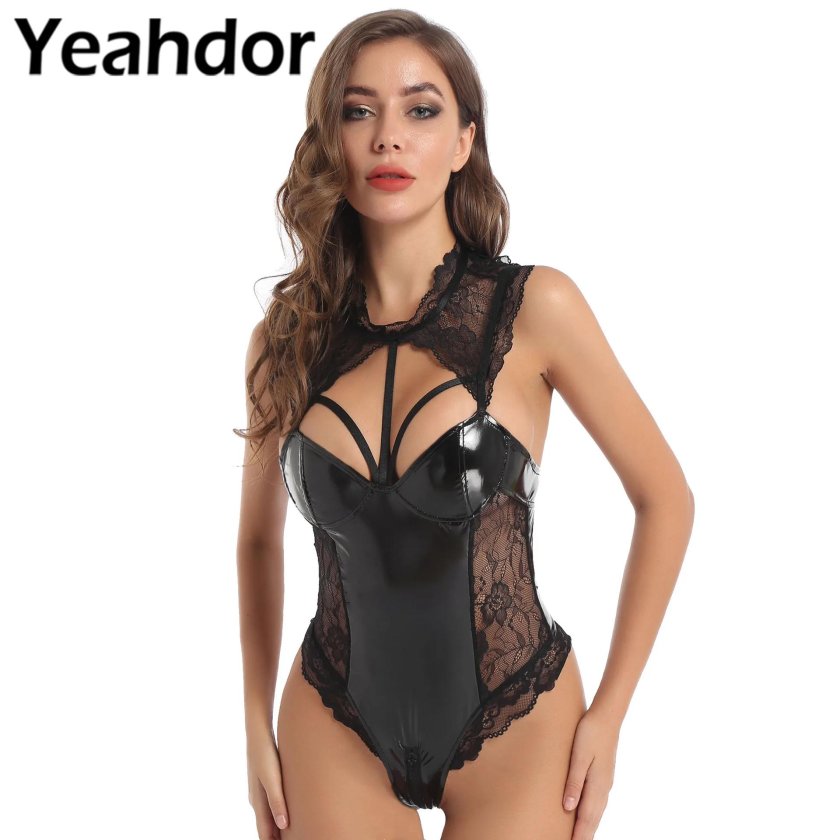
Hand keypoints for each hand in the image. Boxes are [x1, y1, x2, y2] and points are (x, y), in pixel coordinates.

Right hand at [247, 733, 288, 837]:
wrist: (258, 731)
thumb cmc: (264, 754)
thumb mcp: (271, 777)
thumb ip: (276, 801)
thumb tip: (282, 826)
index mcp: (257, 801)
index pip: (264, 831)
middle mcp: (256, 799)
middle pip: (266, 825)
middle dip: (274, 837)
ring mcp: (260, 790)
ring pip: (268, 815)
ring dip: (277, 826)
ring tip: (290, 834)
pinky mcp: (265, 781)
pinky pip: (271, 803)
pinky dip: (278, 812)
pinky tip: (287, 810)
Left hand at [562, 707, 619, 839]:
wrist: (607, 716)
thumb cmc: (590, 732)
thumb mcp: (579, 756)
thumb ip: (574, 782)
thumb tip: (568, 808)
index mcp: (597, 785)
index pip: (586, 818)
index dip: (579, 835)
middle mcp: (604, 788)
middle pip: (593, 819)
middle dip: (585, 835)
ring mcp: (605, 782)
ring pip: (596, 812)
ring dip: (588, 826)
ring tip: (580, 837)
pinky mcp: (604, 775)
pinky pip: (597, 802)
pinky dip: (591, 814)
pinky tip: (587, 814)